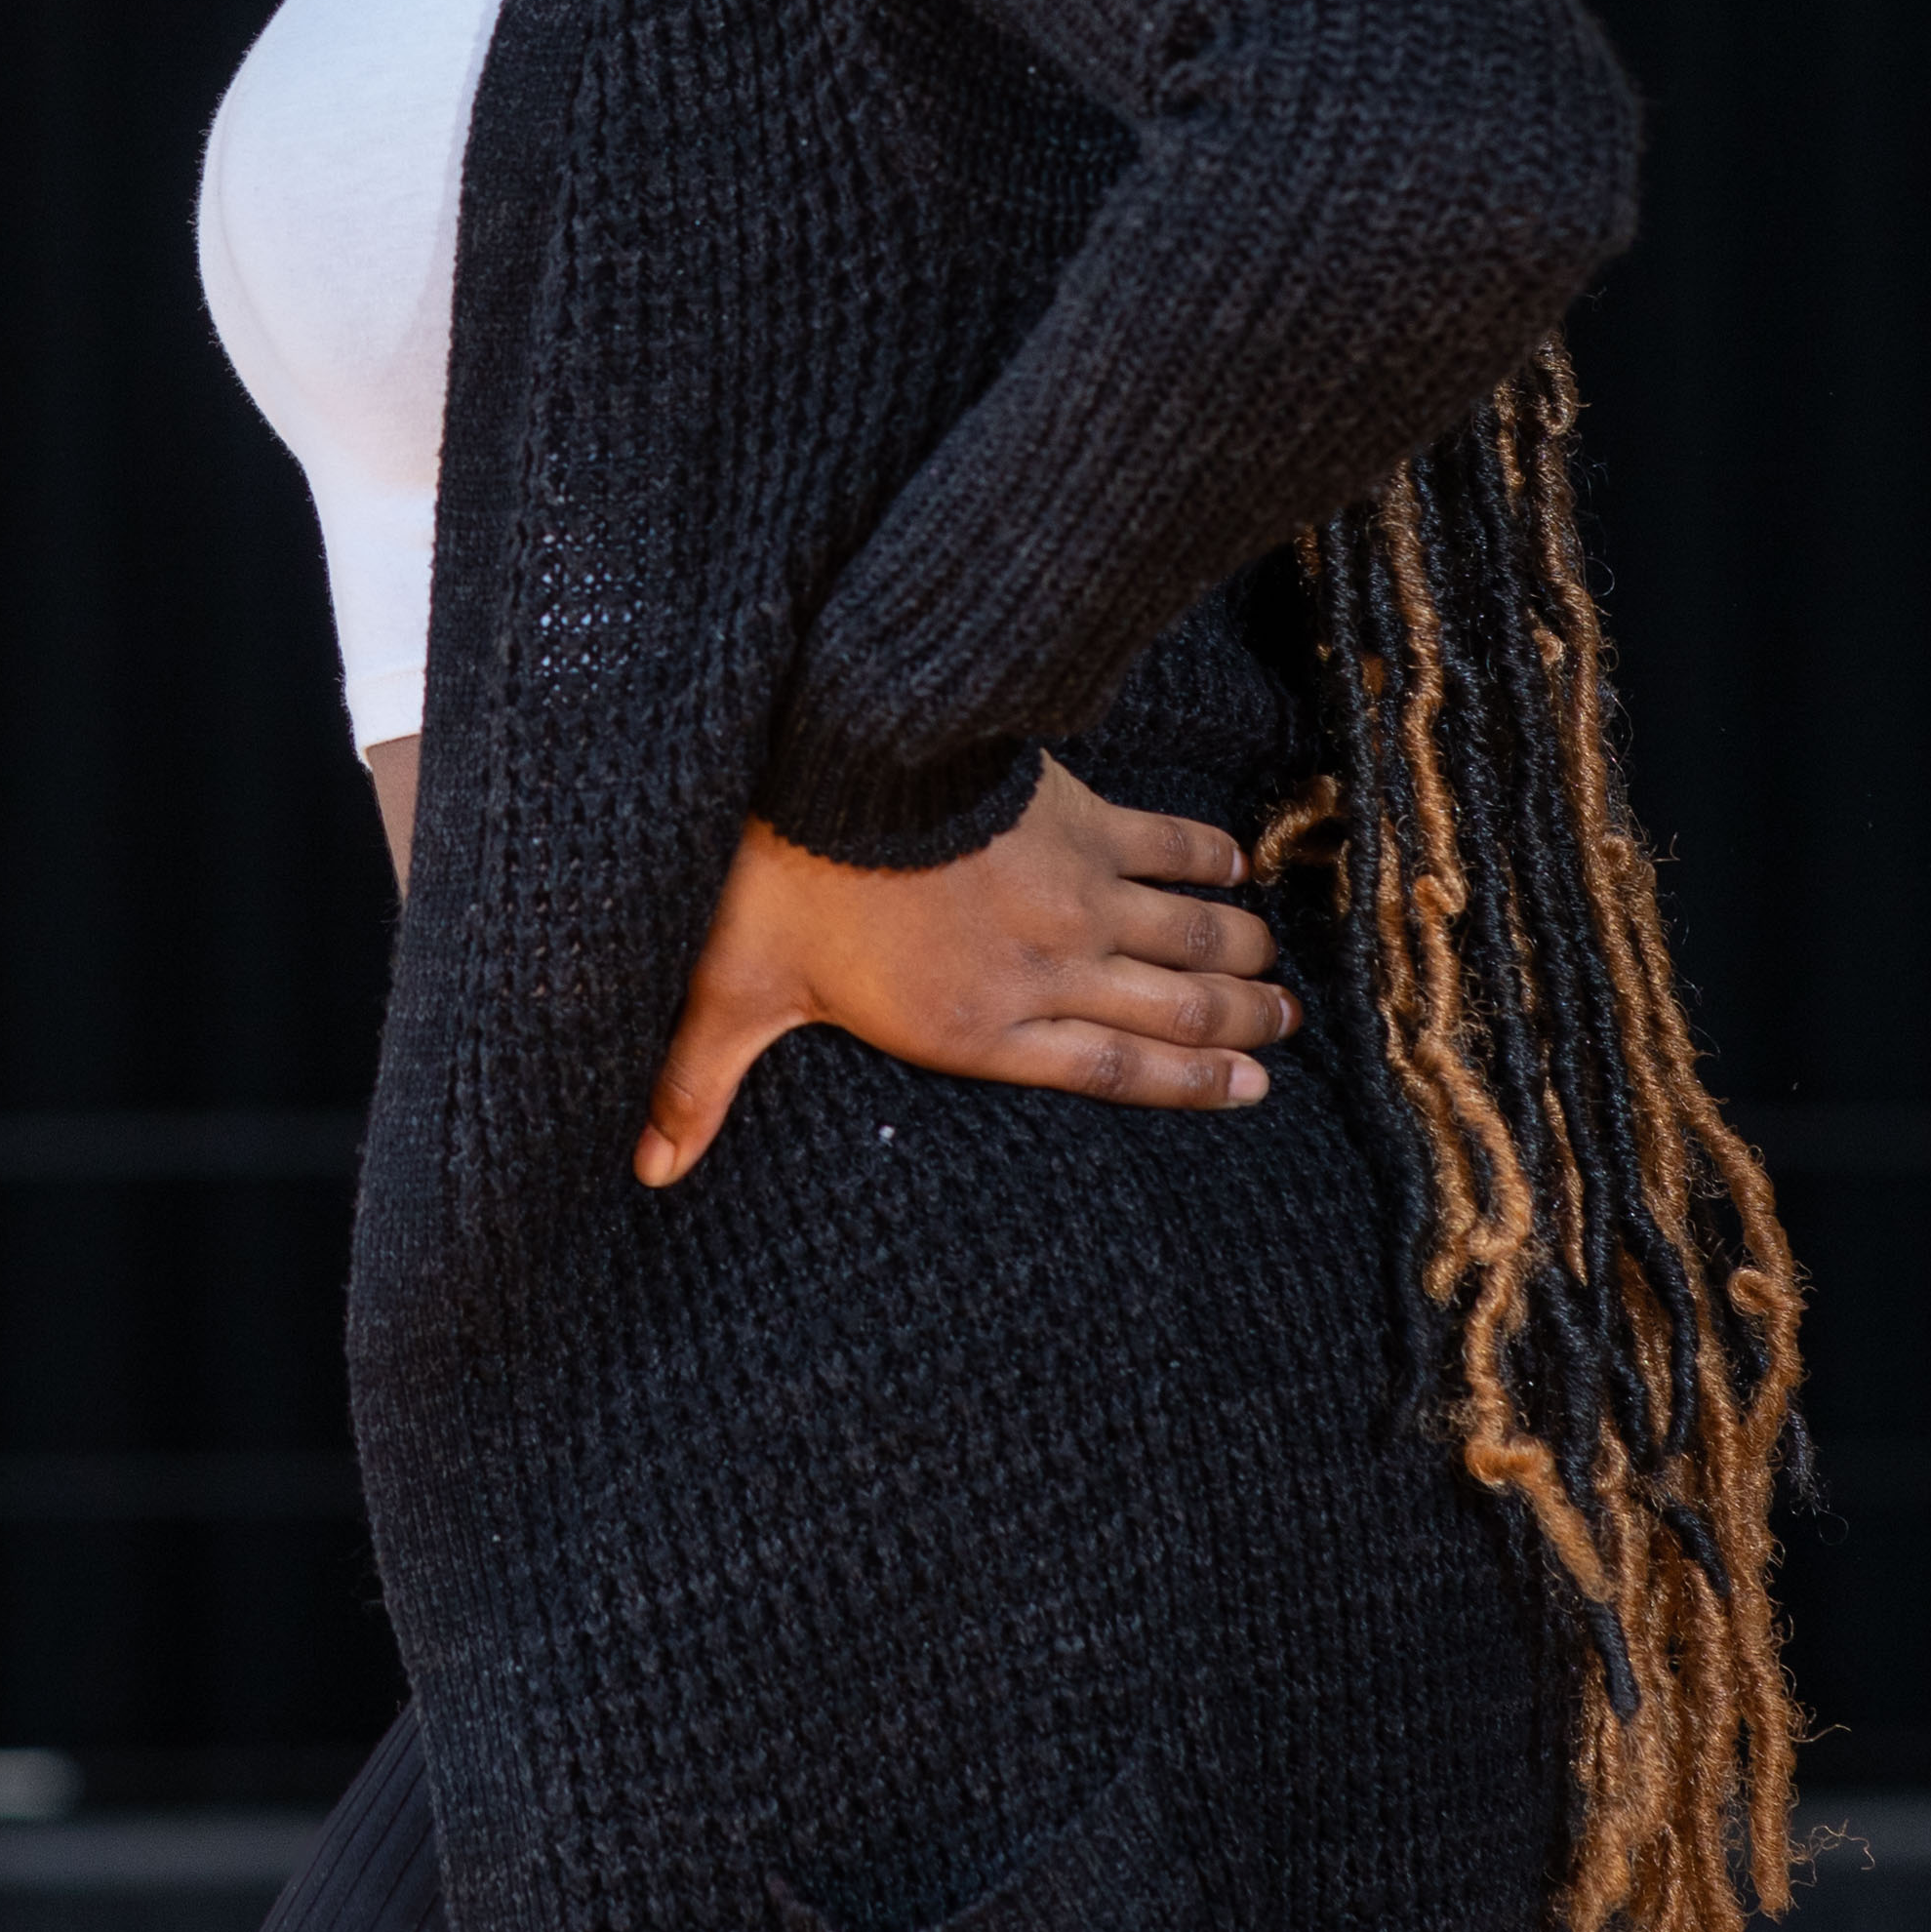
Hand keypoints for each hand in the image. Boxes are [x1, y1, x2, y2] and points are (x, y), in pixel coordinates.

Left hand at [635, 756, 1301, 1187]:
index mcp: (976, 1027)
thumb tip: (644, 1168)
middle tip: (1285, 1034)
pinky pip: (1164, 843)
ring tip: (1278, 976)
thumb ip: (698, 1085)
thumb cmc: (783, 881)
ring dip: (1237, 958)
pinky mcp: (1077, 817)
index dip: (1184, 1087)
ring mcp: (1072, 891)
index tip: (1247, 1093)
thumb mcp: (733, 993)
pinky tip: (1234, 870)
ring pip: (1183, 936)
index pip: (1105, 1072)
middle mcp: (1044, 970)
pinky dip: (1206, 858)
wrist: (836, 763)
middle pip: (1168, 1010)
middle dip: (1235, 1029)